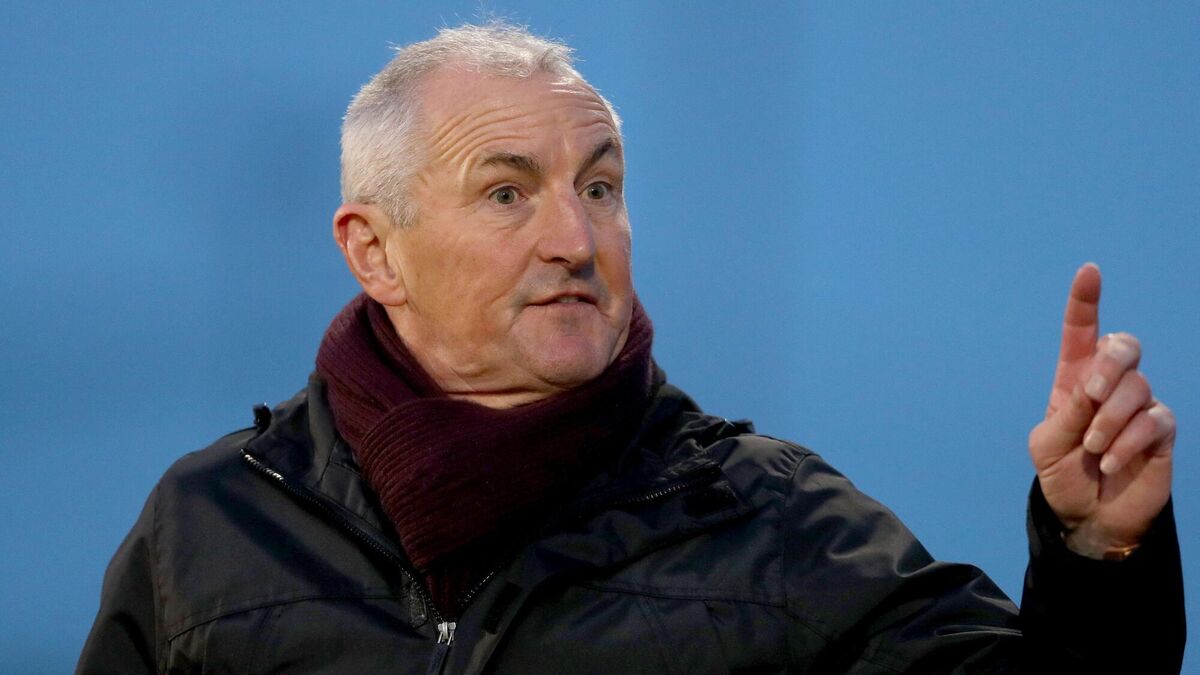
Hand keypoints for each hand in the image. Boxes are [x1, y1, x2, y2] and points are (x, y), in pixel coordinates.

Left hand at [1027, 263, 1174, 558]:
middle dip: (1110, 364)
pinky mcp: (1160, 432)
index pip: (1082, 332)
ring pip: (1138, 387)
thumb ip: (1067, 414)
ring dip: (1110, 419)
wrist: (1087, 516)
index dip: (1085, 301)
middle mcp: (1110, 385)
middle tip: (1089, 395)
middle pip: (1125, 346)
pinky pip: (1155, 420)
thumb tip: (1091, 391)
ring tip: (1094, 450)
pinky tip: (1112, 463)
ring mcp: (1139, 406)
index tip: (1089, 271)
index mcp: (1074, 379)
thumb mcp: (1048, 445)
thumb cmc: (1063, 474)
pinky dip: (1129, 441)